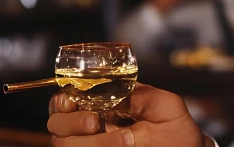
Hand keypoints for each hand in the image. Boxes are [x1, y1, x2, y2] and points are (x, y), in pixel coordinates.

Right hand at [48, 84, 214, 146]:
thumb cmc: (176, 129)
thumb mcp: (165, 106)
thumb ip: (140, 96)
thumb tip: (112, 91)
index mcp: (103, 104)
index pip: (67, 98)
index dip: (63, 100)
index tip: (74, 101)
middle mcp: (91, 126)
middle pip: (57, 124)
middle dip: (70, 122)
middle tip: (94, 122)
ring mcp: (93, 144)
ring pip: (64, 144)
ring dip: (88, 142)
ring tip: (125, 140)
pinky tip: (120, 146)